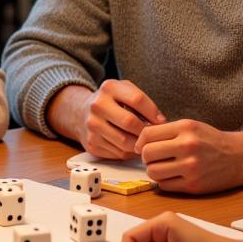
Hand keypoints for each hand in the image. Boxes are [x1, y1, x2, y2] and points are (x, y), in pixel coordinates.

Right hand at [49, 80, 164, 159]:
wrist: (81, 112)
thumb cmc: (111, 101)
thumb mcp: (124, 90)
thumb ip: (143, 101)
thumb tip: (161, 123)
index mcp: (109, 88)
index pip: (137, 100)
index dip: (153, 112)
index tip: (161, 121)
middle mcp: (97, 105)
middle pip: (130, 122)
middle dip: (146, 131)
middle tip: (153, 134)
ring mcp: (92, 125)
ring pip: (124, 142)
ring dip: (139, 144)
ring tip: (144, 141)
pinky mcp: (91, 143)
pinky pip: (117, 153)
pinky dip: (129, 152)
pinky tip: (131, 146)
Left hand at [135, 121, 242, 193]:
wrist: (240, 157)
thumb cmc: (211, 141)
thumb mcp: (191, 126)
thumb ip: (166, 131)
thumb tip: (139, 141)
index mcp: (185, 128)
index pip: (147, 134)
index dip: (140, 142)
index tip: (143, 146)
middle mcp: (188, 146)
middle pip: (147, 154)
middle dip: (146, 157)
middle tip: (153, 158)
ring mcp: (191, 167)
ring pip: (153, 172)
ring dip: (153, 171)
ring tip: (162, 167)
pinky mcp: (194, 185)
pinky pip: (164, 186)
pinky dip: (164, 182)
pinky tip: (173, 176)